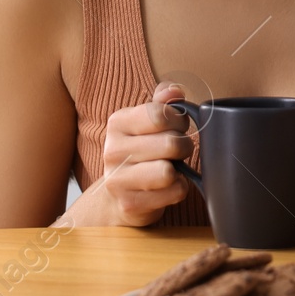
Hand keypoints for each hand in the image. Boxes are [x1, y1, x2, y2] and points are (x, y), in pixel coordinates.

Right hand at [90, 82, 193, 226]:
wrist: (121, 194)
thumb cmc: (143, 151)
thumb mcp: (149, 121)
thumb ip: (164, 101)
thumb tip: (175, 91)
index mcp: (117, 122)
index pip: (160, 114)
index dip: (179, 121)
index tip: (178, 127)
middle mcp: (112, 150)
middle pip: (170, 144)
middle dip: (183, 147)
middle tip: (177, 151)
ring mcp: (118, 179)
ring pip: (168, 172)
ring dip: (180, 170)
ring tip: (171, 168)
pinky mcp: (130, 204)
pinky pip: (173, 192)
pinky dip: (179, 189)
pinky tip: (167, 187)